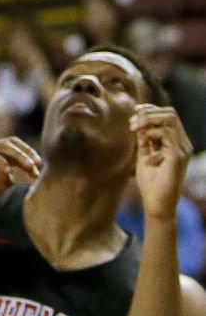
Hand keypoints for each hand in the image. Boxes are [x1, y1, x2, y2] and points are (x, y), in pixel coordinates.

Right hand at [0, 138, 41, 211]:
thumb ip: (1, 185)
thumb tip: (14, 176)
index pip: (14, 152)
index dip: (28, 161)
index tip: (37, 175)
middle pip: (11, 143)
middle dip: (27, 153)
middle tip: (37, 166)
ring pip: (2, 145)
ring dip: (19, 154)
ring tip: (30, 165)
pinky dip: (0, 161)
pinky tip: (7, 171)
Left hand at [131, 104, 191, 221]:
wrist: (156, 205)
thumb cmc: (151, 184)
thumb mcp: (145, 156)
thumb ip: (144, 140)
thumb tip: (138, 123)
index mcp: (177, 144)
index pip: (169, 116)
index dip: (151, 110)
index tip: (134, 112)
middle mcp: (183, 145)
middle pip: (170, 114)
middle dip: (148, 112)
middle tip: (132, 121)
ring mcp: (182, 150)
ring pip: (169, 119)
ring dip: (147, 119)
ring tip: (133, 127)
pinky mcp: (178, 157)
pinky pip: (166, 134)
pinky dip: (150, 131)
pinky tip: (140, 138)